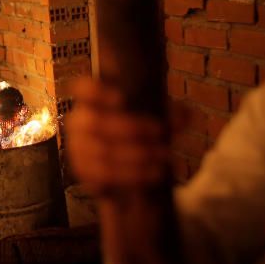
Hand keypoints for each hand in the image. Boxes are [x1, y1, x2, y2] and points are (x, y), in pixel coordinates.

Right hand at [65, 77, 168, 196]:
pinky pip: (104, 175)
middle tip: (160, 132)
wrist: (127, 167)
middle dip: (130, 128)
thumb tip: (186, 116)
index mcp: (93, 100)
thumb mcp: (156, 116)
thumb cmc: (138, 131)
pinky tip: (153, 173)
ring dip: (136, 155)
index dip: (96, 91)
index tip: (121, 99)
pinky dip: (132, 174)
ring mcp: (77, 148)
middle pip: (95, 122)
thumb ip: (170, 113)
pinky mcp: (83, 171)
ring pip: (102, 152)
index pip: (82, 89)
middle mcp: (79, 122)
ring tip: (163, 156)